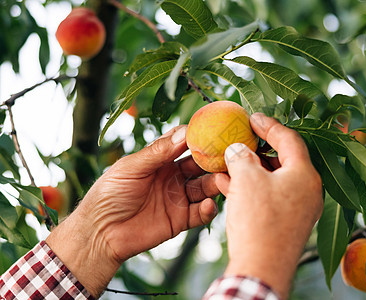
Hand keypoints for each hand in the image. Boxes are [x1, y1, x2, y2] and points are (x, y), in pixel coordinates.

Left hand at [46, 126, 219, 296]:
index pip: (185, 143)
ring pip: (204, 187)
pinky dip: (208, 209)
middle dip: (213, 160)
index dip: (198, 137)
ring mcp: (178, 197)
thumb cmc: (109, 194)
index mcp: (160, 159)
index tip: (213, 131)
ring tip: (222, 181)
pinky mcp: (180, 219)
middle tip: (228, 156)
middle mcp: (173, 176)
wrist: (99, 233)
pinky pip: (200, 213)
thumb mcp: (131, 168)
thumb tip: (184, 133)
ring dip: (215, 183)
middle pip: (200, 165)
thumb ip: (158, 152)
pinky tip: (208, 205)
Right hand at [216, 113, 322, 299]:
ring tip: (228, 162)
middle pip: (282, 160)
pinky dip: (251, 188)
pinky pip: (269, 197)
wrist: (261, 270)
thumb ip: (241, 157)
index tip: (252, 118)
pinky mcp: (286, 224)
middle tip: (240, 141)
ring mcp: (298, 209)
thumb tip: (236, 150)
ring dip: (250, 170)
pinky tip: (226, 184)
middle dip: (257, 150)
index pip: (289, 139)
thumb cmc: (258, 221)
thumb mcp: (246, 179)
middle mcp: (307, 191)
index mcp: (304, 175)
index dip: (269, 125)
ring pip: (273, 180)